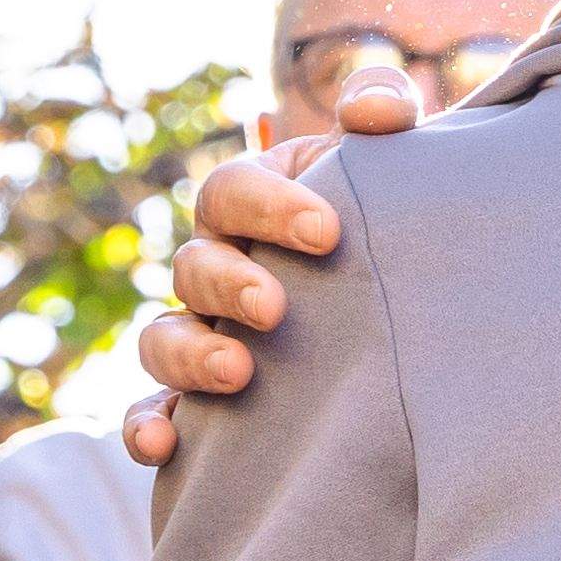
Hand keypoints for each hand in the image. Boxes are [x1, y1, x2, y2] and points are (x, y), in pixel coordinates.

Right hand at [114, 112, 387, 463]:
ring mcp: (204, 332)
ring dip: (189, 357)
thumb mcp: (391, 158)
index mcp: (252, 203)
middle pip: (193, 267)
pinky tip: (165, 447)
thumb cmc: (392, 212)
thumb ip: (384, 112)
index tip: (327, 233)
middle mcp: (217, 265)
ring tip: (237, 375)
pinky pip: (154, 410)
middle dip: (230, 285)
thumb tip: (379, 114)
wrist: (413, 295)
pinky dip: (147, 426)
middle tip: (275, 308)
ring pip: (162, 339)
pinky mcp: (203, 398)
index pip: (232, 190)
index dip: (268, 207)